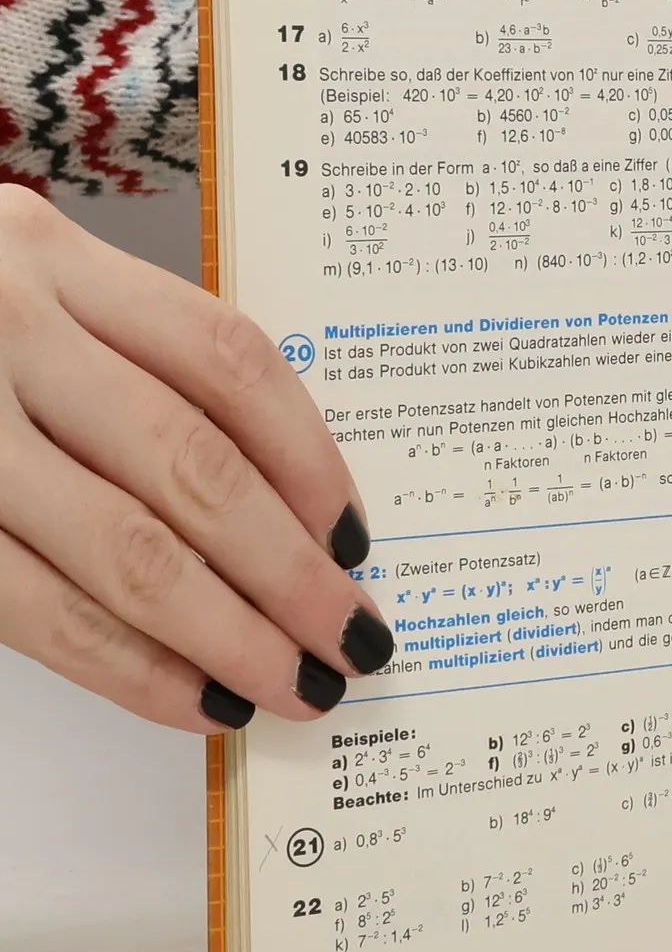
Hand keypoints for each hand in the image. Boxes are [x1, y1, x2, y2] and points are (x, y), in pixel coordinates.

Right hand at [0, 188, 392, 730]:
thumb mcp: (17, 295)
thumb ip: (125, 364)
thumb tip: (282, 507)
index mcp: (44, 254)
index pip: (226, 358)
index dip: (310, 459)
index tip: (358, 541)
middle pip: (189, 463)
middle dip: (287, 572)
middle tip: (352, 639)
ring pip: (119, 546)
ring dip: (222, 635)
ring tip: (290, 685)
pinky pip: (28, 607)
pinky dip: (123, 665)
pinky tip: (186, 697)